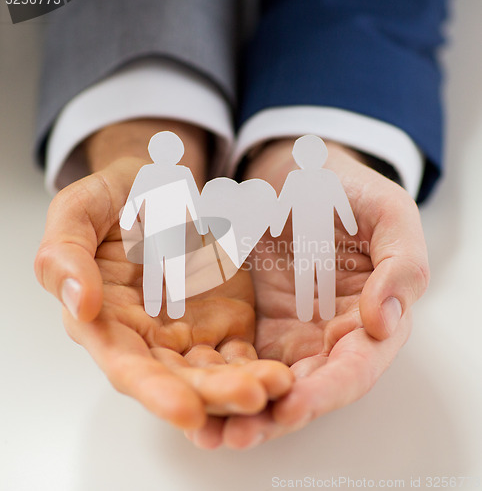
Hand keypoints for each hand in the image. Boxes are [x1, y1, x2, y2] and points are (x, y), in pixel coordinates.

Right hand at [35, 120, 292, 431]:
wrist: (156, 187)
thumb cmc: (111, 201)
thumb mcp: (77, 213)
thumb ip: (65, 256)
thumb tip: (81, 306)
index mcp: (106, 319)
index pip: (126, 365)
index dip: (153, 390)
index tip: (186, 410)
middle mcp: (148, 337)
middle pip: (177, 377)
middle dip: (213, 394)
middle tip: (252, 398)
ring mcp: (189, 331)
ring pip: (213, 371)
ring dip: (242, 385)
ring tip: (277, 385)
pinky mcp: (222, 320)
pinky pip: (239, 351)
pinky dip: (258, 365)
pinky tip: (281, 371)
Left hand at [186, 139, 428, 447]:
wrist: (294, 172)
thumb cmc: (346, 189)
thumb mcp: (388, 214)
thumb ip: (401, 265)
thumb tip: (384, 321)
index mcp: (369, 317)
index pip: (354, 367)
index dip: (327, 390)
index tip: (293, 405)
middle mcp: (328, 335)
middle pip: (306, 389)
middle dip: (274, 416)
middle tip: (237, 435)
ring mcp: (287, 331)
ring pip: (267, 382)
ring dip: (240, 410)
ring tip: (207, 432)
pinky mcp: (252, 321)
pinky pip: (236, 356)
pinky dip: (217, 379)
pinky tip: (192, 393)